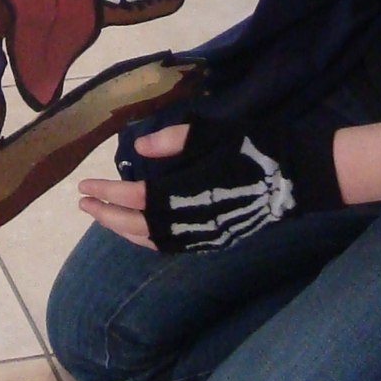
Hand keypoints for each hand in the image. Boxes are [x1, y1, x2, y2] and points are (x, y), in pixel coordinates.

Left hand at [79, 117, 342, 252]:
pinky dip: (147, 240)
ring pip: (153, 242)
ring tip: (103, 218)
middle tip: (82, 205)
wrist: (298, 176)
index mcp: (188, 192)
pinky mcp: (216, 240)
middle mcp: (191, 221)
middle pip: (137, 227)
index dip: (107, 193)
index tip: (84, 185)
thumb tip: (138, 147)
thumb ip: (172, 140)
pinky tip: (139, 230)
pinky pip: (171, 247)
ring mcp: (204, 236)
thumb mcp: (212, 133)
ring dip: (123, 231)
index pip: (136, 198)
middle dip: (106, 216)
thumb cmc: (255, 147)